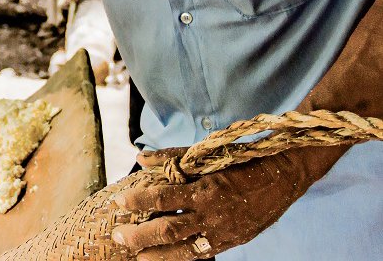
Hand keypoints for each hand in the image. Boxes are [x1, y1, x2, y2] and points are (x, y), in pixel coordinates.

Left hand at [109, 146, 341, 259]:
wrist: (286, 175)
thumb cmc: (242, 159)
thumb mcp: (208, 154)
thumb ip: (172, 158)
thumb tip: (140, 158)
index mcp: (206, 187)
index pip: (163, 197)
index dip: (138, 200)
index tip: (118, 201)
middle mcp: (214, 213)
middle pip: (168, 230)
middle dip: (140, 235)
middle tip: (118, 236)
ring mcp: (224, 231)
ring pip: (184, 250)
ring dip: (157, 255)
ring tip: (137, 257)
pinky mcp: (233, 241)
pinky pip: (203, 254)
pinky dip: (182, 258)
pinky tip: (165, 259)